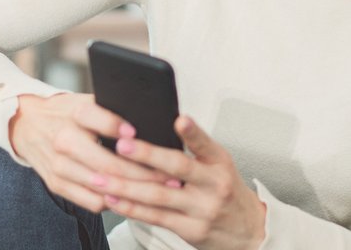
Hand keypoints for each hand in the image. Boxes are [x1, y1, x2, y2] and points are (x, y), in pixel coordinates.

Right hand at [9, 93, 170, 211]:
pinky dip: (113, 203)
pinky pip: (91, 201)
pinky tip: (131, 198)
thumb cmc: (66, 112)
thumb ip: (112, 110)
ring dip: (134, 192)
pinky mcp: (56, 183)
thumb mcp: (86, 100)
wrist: (27, 124)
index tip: (141, 136)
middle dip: (144, 173)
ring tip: (159, 192)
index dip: (119, 128)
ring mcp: (59, 165)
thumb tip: (151, 122)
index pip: (100, 119)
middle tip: (170, 178)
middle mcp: (64, 139)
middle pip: (108, 162)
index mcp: (74, 112)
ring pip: (102, 186)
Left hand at [93, 115, 265, 249]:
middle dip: (147, 155)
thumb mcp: (218, 165)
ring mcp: (203, 208)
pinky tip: (113, 198)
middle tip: (122, 145)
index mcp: (219, 162)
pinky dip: (131, 208)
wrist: (248, 231)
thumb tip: (157, 126)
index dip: (192, 132)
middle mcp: (214, 184)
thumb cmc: (224, 190)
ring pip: (158, 195)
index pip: (205, 143)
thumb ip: (193, 149)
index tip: (179, 120)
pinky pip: (155, 217)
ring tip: (102, 176)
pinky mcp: (192, 229)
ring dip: (126, 186)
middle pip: (178, 168)